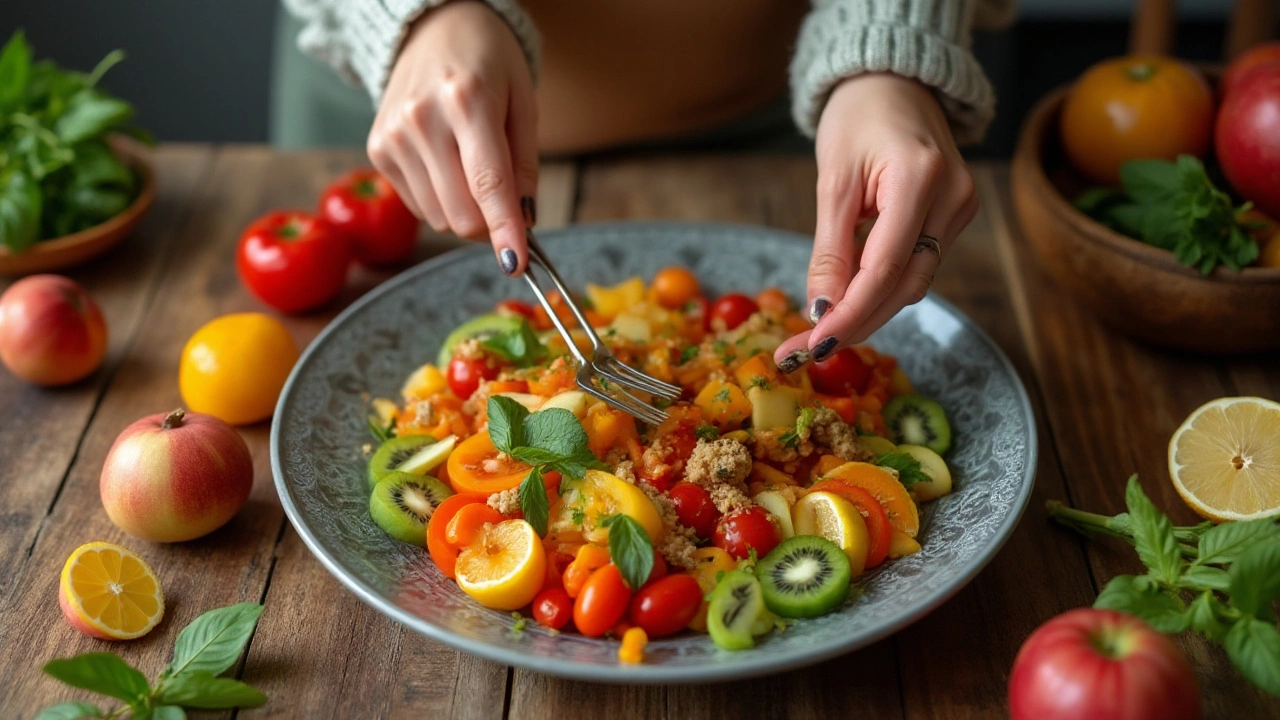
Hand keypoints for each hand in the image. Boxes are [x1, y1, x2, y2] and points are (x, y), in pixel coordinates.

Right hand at [367, 0, 536, 274]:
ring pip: (440, 218)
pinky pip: (420, 207)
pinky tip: (445, 161)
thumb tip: (524, 222)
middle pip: (461, 213)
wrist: (434, 27)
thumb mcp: (523, 101)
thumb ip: (525, 165)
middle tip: (507, 203)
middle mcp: (422, 120)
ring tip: (470, 162)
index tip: (516, 264)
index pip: (488, 183)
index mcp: (467, 100)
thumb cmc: (488, 62)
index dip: (504, 230)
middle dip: (491, 223)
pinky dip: (441, 198)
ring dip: (465, 209)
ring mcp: (393, 136)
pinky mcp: (377, 149)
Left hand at [773, 74, 976, 371]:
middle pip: (906, 285)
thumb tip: (822, 309)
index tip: (815, 344)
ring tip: (821, 332)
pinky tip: (849, 299)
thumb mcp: (832, 180)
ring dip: (870, 310)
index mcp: (921, 178)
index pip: (886, 267)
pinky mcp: (959, 214)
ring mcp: (963, 207)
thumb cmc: (858, 117)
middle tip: (807, 352)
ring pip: (915, 282)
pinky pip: (919, 264)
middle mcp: (954, 196)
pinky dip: (883, 287)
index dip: (850, 313)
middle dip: (857, 322)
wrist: (895, 80)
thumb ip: (830, 249)